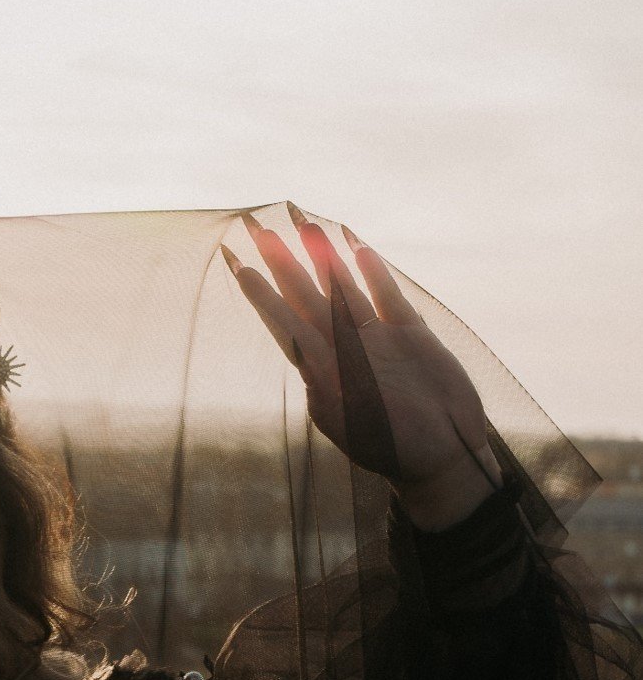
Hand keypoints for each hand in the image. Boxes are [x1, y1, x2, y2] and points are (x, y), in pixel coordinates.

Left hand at [224, 206, 498, 527]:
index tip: (236, 263)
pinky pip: (386, 295)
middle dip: (281, 262)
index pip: (282, 322)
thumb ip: (326, 381)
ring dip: (323, 257)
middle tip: (257, 227)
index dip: (259, 293)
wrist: (443, 456)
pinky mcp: (411, 334)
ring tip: (303, 223)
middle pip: (304, 295)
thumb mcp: (350, 419)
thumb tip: (302, 350)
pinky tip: (355, 245)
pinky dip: (372, 271)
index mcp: (321, 370)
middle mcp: (344, 349)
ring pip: (342, 288)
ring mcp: (377, 339)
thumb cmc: (392, 447)